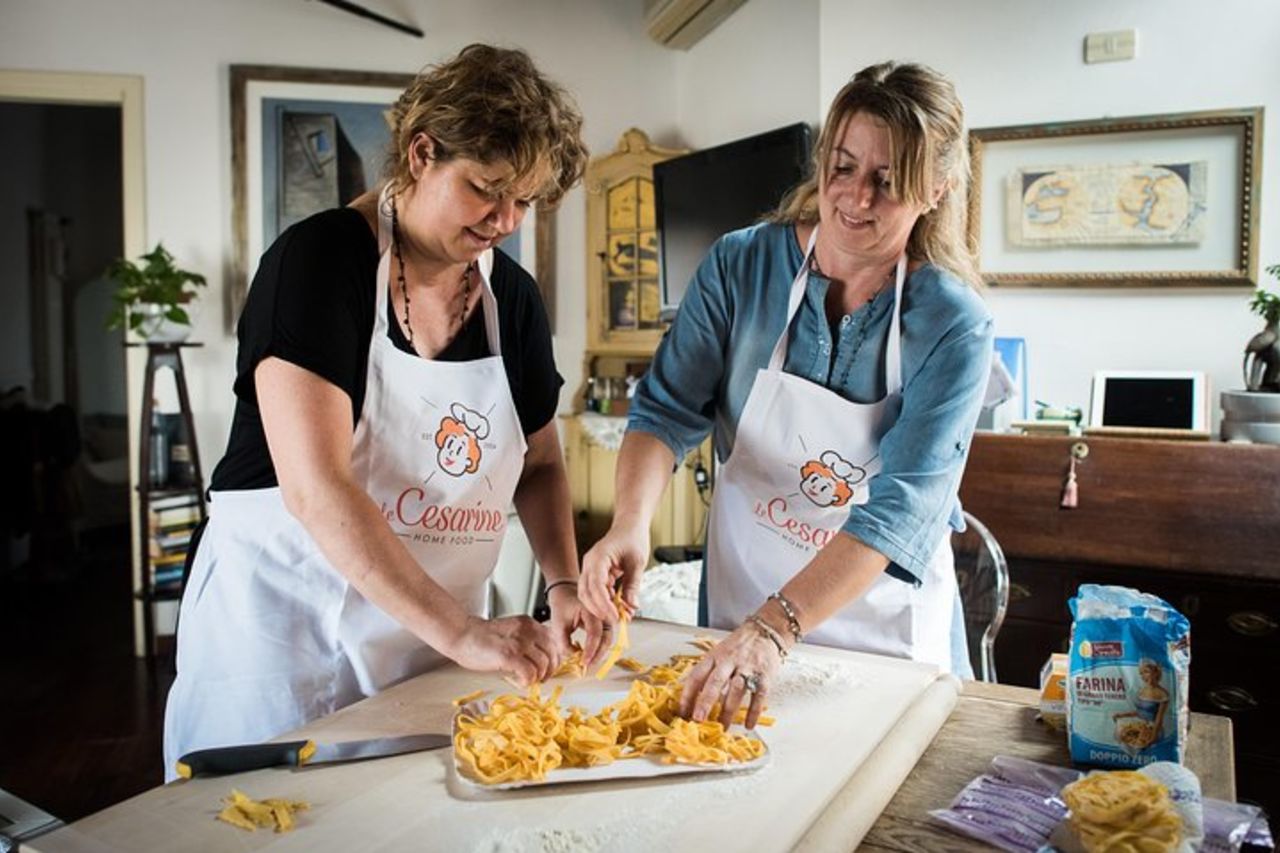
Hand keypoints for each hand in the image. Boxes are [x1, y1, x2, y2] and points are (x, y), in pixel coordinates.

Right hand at [445, 615, 559, 686]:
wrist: (462, 634)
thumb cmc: (483, 637)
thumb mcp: (512, 632)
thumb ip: (528, 640)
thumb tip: (544, 660)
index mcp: (529, 624)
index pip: (555, 641)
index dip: (555, 658)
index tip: (549, 667)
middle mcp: (527, 630)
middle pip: (552, 653)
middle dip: (550, 670)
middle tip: (541, 678)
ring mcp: (518, 642)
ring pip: (543, 665)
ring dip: (538, 677)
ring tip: (528, 680)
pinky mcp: (508, 655)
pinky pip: (529, 673)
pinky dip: (528, 681)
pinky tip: (520, 681)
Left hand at [545, 582, 603, 664]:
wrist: (566, 593)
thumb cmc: (562, 605)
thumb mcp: (558, 622)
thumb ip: (564, 641)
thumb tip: (573, 657)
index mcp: (590, 609)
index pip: (595, 633)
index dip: (590, 650)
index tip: (583, 662)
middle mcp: (601, 614)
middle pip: (606, 638)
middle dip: (598, 655)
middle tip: (587, 666)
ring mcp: (605, 619)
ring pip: (607, 640)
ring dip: (599, 653)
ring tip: (588, 663)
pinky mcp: (604, 624)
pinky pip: (605, 638)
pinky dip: (599, 649)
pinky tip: (590, 656)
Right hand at [578, 524, 647, 655]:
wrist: (630, 526)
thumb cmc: (633, 538)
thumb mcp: (637, 563)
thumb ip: (633, 585)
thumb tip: (631, 607)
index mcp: (598, 558)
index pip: (596, 586)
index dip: (604, 604)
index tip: (615, 616)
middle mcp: (590, 564)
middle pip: (586, 593)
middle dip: (599, 610)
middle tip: (616, 620)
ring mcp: (590, 569)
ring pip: (587, 594)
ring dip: (600, 607)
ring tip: (618, 615)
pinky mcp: (595, 574)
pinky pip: (595, 591)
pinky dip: (604, 601)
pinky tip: (617, 607)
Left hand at [679, 622, 780, 729]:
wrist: (765, 631)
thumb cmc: (738, 646)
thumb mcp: (718, 653)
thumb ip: (708, 672)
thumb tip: (693, 698)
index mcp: (714, 656)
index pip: (697, 675)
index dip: (687, 694)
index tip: (682, 712)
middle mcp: (729, 661)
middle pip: (715, 682)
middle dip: (705, 702)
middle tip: (698, 720)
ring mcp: (747, 668)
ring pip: (736, 690)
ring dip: (728, 711)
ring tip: (722, 727)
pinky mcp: (764, 676)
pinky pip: (758, 696)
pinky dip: (753, 712)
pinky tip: (748, 725)